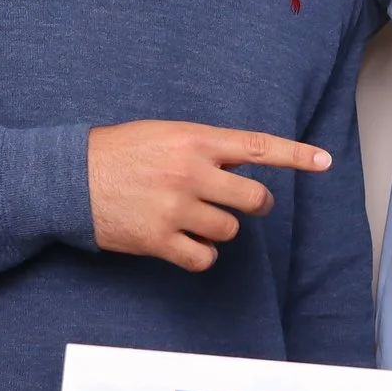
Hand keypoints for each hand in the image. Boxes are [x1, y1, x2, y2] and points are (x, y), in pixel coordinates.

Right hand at [87, 122, 330, 271]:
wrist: (67, 178)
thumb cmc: (118, 152)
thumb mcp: (165, 133)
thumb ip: (205, 147)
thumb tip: (242, 163)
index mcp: (195, 139)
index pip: (258, 146)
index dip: (296, 155)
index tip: (324, 161)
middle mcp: (191, 172)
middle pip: (254, 198)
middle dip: (255, 205)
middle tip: (245, 204)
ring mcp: (176, 207)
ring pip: (230, 230)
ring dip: (220, 230)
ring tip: (194, 219)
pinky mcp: (159, 238)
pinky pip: (204, 257)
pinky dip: (201, 255)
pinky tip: (185, 244)